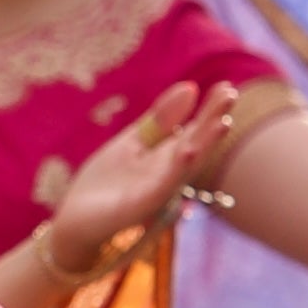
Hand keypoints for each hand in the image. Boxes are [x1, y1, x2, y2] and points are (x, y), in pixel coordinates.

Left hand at [41, 79, 236, 266]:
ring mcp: (156, 191)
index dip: (210, 110)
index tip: (227, 86)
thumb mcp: (132, 143)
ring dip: (205, 144)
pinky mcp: (139, 207)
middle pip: (197, 144)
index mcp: (167, 156)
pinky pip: (162, 187)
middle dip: (214, 121)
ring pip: (186, 166)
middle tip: (232, 95)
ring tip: (222, 123)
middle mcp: (169, 174)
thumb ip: (160, 120)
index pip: (194, 130)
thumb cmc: (106, 183)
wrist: (75, 221)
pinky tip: (188, 151)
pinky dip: (175, 170)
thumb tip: (190, 88)